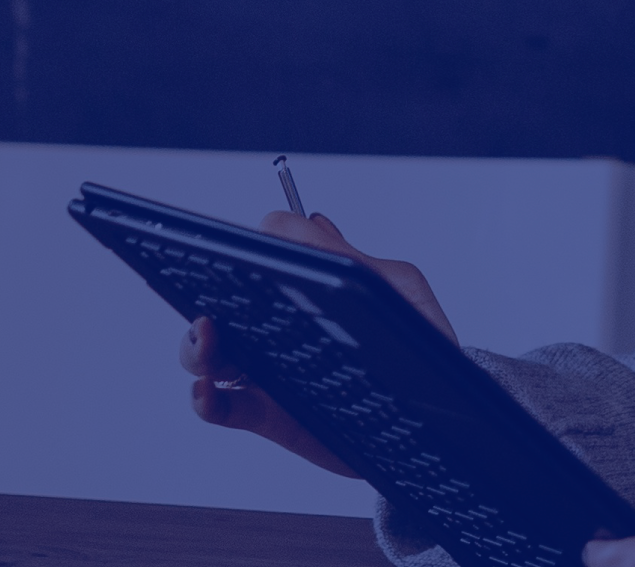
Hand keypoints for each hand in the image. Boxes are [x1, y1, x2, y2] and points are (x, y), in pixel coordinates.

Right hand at [178, 211, 457, 476]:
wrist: (438, 413)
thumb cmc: (423, 343)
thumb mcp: (401, 292)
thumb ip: (356, 261)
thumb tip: (313, 222)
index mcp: (308, 292)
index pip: (261, 265)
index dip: (243, 256)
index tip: (240, 254)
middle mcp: (280, 328)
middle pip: (222, 307)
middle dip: (203, 300)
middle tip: (212, 305)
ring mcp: (269, 370)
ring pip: (210, 355)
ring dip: (196, 346)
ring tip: (208, 339)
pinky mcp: (267, 413)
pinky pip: (222, 406)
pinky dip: (204, 399)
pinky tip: (208, 389)